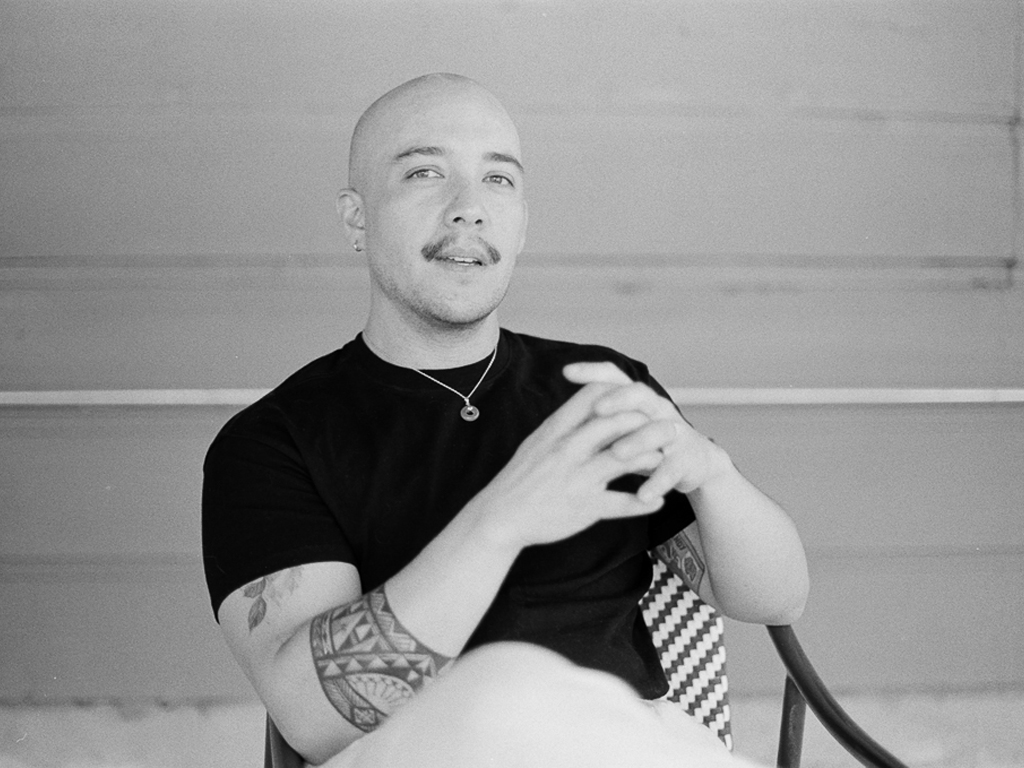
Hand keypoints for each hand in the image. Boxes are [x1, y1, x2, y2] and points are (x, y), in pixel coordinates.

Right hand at [467, 381, 667, 550]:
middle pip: (616, 422)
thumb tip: (591, 402)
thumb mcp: (538, 440)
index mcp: (557, 429)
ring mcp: (577, 478)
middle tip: (669, 426)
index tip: (638, 402)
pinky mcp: (584, 507)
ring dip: (651, 457)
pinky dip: (643, 503)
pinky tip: (658, 502)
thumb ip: (565, 422)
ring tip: (665, 458)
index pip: (595, 396)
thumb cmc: (521, 477)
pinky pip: (621, 503)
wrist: (500, 515)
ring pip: (624, 458)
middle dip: (647, 422)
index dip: (621, 395)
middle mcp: (568, 449)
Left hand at [563, 362, 730, 499]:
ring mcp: (674, 433)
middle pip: (638, 394)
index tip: (566, 372)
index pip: (613, 377)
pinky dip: (658, 482)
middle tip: (597, 410)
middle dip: (618, 400)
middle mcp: (656, 409)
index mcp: (635, 400)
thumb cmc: (646, 444)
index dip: (592, 371)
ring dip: (637, 441)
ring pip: (657, 430)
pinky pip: (672, 469)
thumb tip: (560, 411)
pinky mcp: (686, 460)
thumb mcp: (622, 428)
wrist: (694, 462)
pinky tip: (643, 496)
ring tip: (617, 453)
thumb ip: (598, 418)